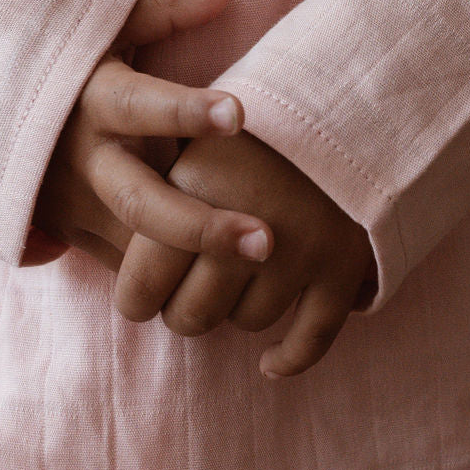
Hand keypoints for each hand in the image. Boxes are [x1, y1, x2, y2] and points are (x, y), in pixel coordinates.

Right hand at [23, 0, 275, 271]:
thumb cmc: (51, 55)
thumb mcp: (94, 20)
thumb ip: (161, 6)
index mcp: (89, 97)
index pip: (140, 104)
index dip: (186, 111)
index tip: (238, 114)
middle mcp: (79, 156)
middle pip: (139, 202)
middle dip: (202, 226)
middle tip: (266, 239)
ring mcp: (70, 203)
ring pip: (133, 248)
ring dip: (192, 269)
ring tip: (260, 279)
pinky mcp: (68, 233)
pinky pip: (123, 263)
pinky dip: (168, 278)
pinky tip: (225, 295)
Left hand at [113, 129, 376, 376]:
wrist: (339, 107)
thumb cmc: (244, 141)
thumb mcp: (187, 152)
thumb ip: (150, 209)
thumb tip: (126, 295)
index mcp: (192, 185)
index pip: (142, 284)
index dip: (136, 299)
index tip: (142, 295)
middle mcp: (244, 221)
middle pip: (192, 315)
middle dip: (185, 310)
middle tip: (193, 286)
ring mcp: (300, 247)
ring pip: (246, 322)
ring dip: (239, 310)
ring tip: (243, 275)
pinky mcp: (343, 265)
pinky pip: (309, 338)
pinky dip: (288, 357)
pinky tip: (268, 362)